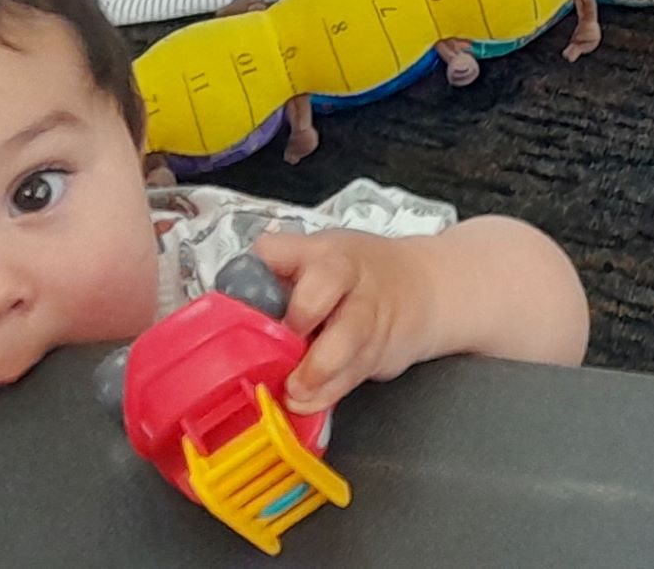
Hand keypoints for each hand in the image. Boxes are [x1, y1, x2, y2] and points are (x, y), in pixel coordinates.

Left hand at [245, 226, 441, 412]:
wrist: (426, 288)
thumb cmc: (357, 276)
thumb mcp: (320, 260)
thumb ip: (279, 278)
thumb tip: (227, 305)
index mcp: (322, 252)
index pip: (281, 250)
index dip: (261, 273)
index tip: (245, 296)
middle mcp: (348, 278)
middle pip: (323, 285)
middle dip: (301, 314)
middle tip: (282, 338)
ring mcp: (368, 315)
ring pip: (346, 338)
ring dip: (316, 368)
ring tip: (293, 389)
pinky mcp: (379, 351)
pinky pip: (353, 375)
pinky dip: (328, 393)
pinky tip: (306, 403)